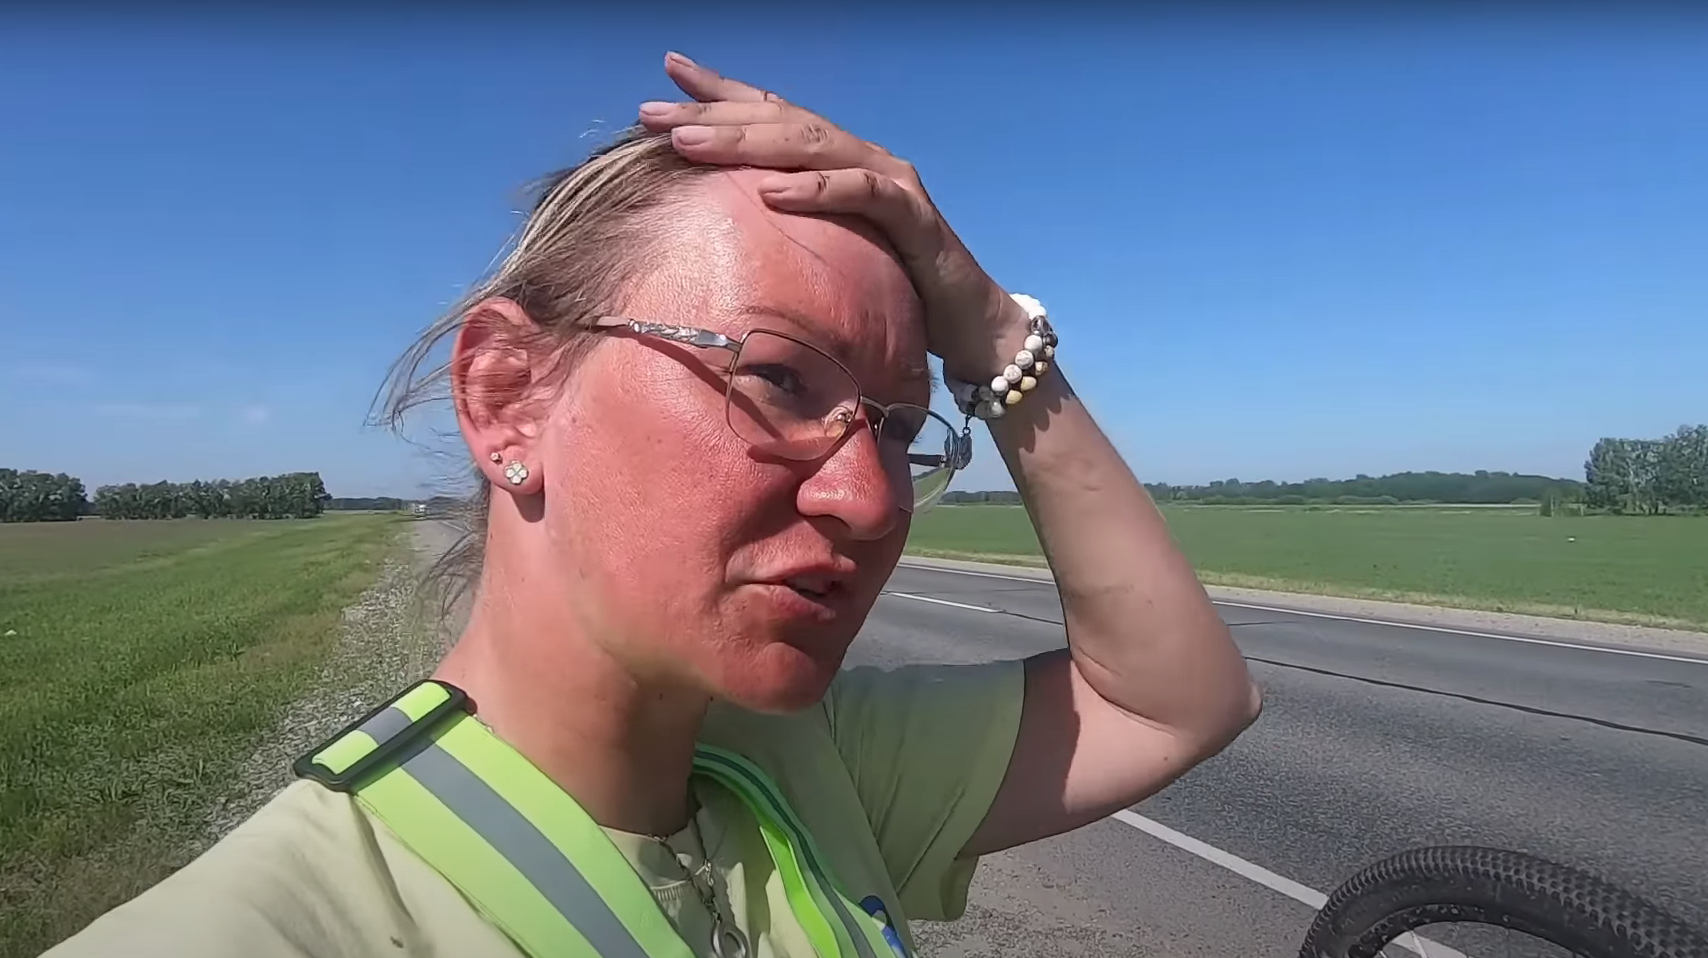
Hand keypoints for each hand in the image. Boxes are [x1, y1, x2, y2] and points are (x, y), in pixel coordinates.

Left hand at [637, 52, 1032, 382]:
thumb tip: (719, 239)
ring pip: (812, 146)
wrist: (970, 326)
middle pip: (779, 122)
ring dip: (746, 142)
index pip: (772, 113)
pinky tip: (771, 191)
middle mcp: (862, 157)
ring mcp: (890, 181)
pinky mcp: (914, 216)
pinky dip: (816, 189)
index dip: (721, 91)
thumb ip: (787, 237)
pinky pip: (860, 193)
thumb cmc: (895, 294)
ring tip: (691, 144)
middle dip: (712, 115)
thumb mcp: (827, 258)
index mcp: (836, 163)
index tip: (665, 74)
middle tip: (652, 115)